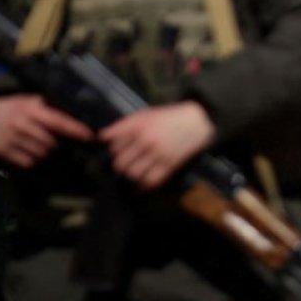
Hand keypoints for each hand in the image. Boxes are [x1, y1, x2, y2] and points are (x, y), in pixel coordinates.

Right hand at [0, 94, 93, 168]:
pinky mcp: (2, 151)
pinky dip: (32, 160)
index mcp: (31, 110)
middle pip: (51, 143)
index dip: (75, 129)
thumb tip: (78, 115)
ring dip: (46, 153)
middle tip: (57, 142)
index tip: (90, 136)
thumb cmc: (14, 108)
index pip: (58, 121)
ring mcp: (11, 138)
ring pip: (40, 154)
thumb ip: (50, 108)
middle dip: (58, 145)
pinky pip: (27, 162)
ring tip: (41, 145)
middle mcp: (21, 124)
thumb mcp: (30, 102)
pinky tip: (29, 151)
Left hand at [100, 101, 215, 190]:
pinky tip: (142, 185)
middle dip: (120, 165)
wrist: (196, 122)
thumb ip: (124, 125)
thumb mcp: (146, 114)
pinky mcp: (170, 164)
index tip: (119, 150)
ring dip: (131, 175)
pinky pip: (152, 181)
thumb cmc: (169, 117)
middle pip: (121, 162)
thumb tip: (103, 137)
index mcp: (139, 127)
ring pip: (134, 174)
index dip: (114, 149)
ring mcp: (159, 154)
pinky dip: (144, 186)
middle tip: (125, 163)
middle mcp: (147, 141)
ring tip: (133, 172)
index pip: (114, 145)